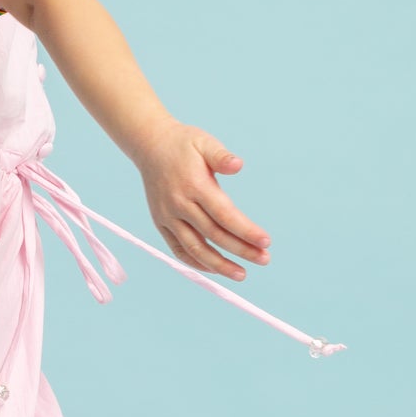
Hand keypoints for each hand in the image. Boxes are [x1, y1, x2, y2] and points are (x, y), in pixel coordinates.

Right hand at [136, 122, 270, 280]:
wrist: (149, 145)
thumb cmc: (183, 144)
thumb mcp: (204, 142)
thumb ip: (221, 156)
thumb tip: (238, 165)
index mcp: (194, 185)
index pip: (224, 215)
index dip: (246, 231)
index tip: (266, 242)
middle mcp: (179, 204)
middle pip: (214, 235)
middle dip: (241, 250)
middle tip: (265, 259)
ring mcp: (168, 216)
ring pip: (195, 249)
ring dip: (219, 265)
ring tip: (241, 274)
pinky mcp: (160, 223)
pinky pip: (178, 249)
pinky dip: (196, 262)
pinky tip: (214, 269)